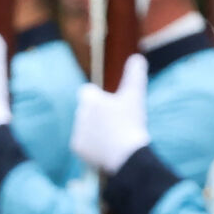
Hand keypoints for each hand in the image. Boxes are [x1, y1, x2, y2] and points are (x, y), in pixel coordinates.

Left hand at [70, 55, 150, 173]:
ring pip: (86, 126)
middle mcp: (80, 113)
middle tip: (116, 123)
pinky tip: (106, 148)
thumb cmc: (131, 123)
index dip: (99, 98)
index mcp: (90, 99)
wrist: (126, 156)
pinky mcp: (76, 147)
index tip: (110, 106)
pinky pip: (84, 143)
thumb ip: (135, 74)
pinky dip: (93, 145)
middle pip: (88, 110)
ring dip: (96, 129)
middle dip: (98, 114)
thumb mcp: (135, 95)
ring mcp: (77, 131)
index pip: (87, 92)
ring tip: (113, 136)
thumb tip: (137, 57)